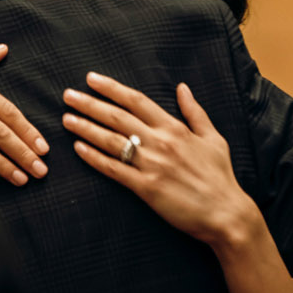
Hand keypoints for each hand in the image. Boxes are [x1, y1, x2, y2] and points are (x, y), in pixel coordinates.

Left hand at [61, 74, 260, 249]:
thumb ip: (194, 112)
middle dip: (89, 104)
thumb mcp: (212, 137)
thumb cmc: (220, 176)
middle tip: (68, 95)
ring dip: (86, 128)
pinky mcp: (146, 188)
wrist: (226, 212)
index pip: (136, 101)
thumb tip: (182, 87)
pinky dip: (94, 158)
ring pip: (111, 141)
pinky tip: (79, 149)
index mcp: (174, 128)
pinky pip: (114, 170)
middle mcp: (160, 142)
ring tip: (66, 119)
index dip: (111, 88)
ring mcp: (152, 165)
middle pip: (117, 117)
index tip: (91, 79)